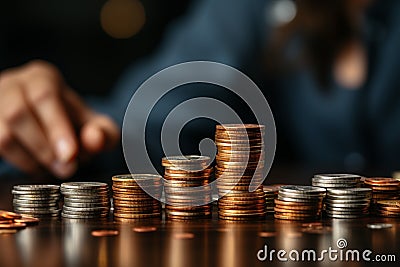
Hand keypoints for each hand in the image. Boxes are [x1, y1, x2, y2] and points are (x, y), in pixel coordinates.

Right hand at [0, 60, 119, 177]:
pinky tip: (36, 167)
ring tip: (54, 168)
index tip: (71, 154)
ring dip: (30, 159)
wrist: (43, 118)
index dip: (57, 127)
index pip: (44, 96)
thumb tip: (95, 139)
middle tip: (66, 168)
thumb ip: (103, 131)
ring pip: (2, 134)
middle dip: (44, 147)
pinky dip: (18, 163)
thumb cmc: (69, 119)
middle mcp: (13, 86)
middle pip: (18, 113)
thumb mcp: (93, 123)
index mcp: (42, 77)